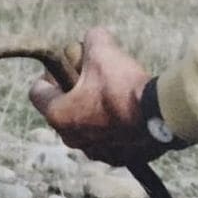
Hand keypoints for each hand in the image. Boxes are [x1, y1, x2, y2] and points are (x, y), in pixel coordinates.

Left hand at [29, 27, 159, 166]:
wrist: (160, 115)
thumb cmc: (123, 84)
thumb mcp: (101, 49)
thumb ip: (90, 39)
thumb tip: (92, 39)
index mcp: (58, 115)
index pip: (37, 91)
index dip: (51, 72)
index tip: (70, 65)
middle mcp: (72, 139)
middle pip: (62, 108)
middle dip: (74, 90)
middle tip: (94, 76)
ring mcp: (95, 151)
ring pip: (85, 125)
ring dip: (93, 109)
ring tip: (113, 92)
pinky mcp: (117, 158)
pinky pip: (107, 138)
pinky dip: (113, 125)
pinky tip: (128, 109)